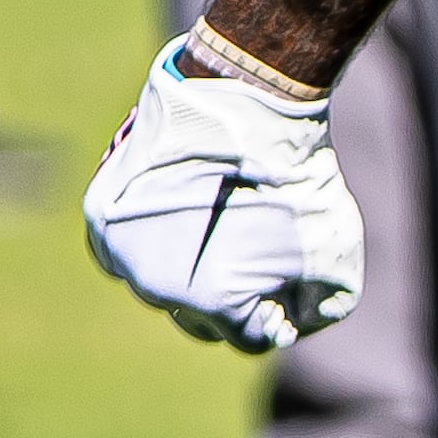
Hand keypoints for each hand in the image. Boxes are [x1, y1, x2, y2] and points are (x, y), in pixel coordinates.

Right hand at [82, 40, 362, 351]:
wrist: (246, 100)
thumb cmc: (296, 177)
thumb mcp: (336, 254)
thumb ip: (318, 308)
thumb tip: (288, 322)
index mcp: (207, 303)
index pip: (249, 338)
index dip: (278, 315)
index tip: (292, 284)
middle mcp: (154, 288)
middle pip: (200, 317)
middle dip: (234, 294)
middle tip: (260, 252)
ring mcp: (122, 253)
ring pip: (162, 282)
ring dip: (191, 266)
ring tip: (223, 223)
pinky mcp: (101, 216)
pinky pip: (129, 250)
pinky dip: (156, 240)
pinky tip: (185, 213)